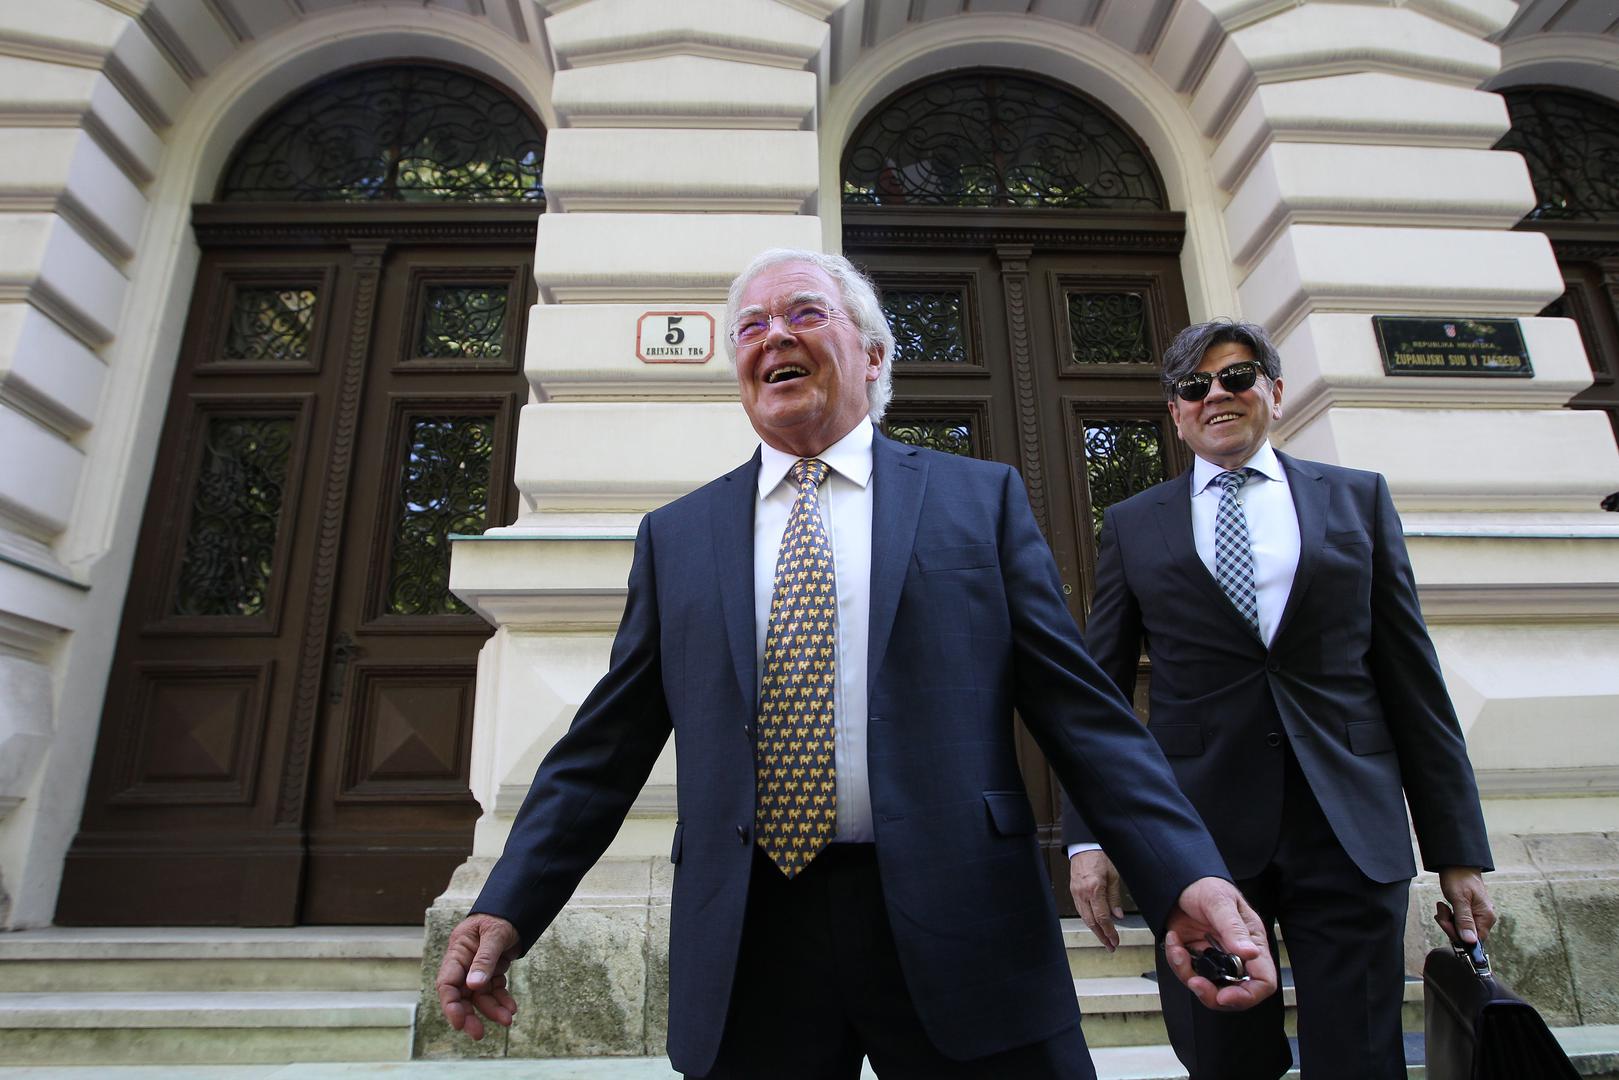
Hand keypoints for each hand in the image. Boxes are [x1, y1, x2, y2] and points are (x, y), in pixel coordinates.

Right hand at [436, 913, 520, 1039]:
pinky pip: (494, 990)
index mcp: (458, 951)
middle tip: (478, 1034)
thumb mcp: (495, 934)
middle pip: (461, 995)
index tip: (459, 1022)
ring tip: (508, 1019)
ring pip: (480, 996)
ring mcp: (477, 968)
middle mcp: (464, 962)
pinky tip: (511, 1008)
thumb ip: (485, 959)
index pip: (447, 982)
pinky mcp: (491, 971)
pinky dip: (501, 1000)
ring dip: (492, 1009)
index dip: (450, 1005)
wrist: (517, 909)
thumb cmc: (501, 916)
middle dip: (469, 1015)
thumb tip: (474, 986)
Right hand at [1069, 849, 1123, 950]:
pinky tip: (1095, 925)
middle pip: (1092, 922)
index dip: (1109, 932)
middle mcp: (1083, 893)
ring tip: (1104, 939)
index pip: (1102, 917)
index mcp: (1095, 889)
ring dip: (1095, 930)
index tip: (1115, 941)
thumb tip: (1118, 916)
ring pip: (1085, 918)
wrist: (1084, 845)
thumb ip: (1115, 898)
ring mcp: (1076, 893)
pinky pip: (1080, 910)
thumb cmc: (1101, 856)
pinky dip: (1089, 920)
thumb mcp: (1114, 876)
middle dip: (1102, 936)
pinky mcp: (1073, 891)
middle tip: (1111, 947)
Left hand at [1163, 877, 1276, 1011]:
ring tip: (1177, 948)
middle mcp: (1237, 955)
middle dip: (1212, 994)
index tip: (1225, 996)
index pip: (1263, 981)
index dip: (1248, 995)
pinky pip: (1188, 973)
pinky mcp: (1197, 958)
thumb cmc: (1207, 886)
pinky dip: (1177, 961)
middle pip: (1235, 993)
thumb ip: (1234, 929)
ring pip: (1209, 988)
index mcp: (1253, 943)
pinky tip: (1173, 940)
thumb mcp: (1220, 902)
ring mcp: (1216, 959)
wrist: (1178, 881)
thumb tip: (1250, 953)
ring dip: (1188, 974)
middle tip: (1194, 982)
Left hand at [1435, 867, 1494, 944]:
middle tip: (1442, 910)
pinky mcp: (1469, 913)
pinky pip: (1458, 922)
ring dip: (1447, 920)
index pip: (1473, 940)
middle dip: (1449, 925)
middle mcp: (1484, 919)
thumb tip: (1470, 941)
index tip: (1445, 922)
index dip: (1457, 935)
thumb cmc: (1459, 878)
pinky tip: (1445, 906)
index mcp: (1486, 917)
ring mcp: (1477, 916)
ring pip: (1459, 929)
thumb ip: (1464, 920)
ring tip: (1443, 906)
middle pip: (1465, 936)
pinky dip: (1449, 916)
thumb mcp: (1459, 899)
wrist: (1457, 864)